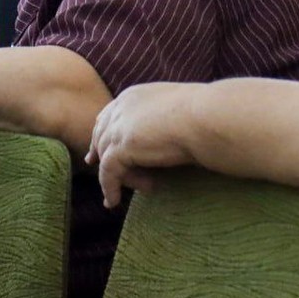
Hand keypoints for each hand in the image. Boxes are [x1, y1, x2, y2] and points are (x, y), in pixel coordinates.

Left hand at [86, 83, 193, 208]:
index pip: (110, 115)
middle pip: (101, 135)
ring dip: (121, 175)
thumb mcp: (176, 110)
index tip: (99, 147)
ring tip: (145, 187)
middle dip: (97, 152)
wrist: (205, 117)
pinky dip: (110, 188)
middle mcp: (121, 108)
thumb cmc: (203, 113)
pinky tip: (113, 201)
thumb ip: (162, 118)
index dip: (103, 133)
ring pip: (107, 157)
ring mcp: (118, 127)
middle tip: (93, 167)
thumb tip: (167, 132)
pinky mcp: (120, 148)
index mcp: (134, 96)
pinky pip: (108, 173)